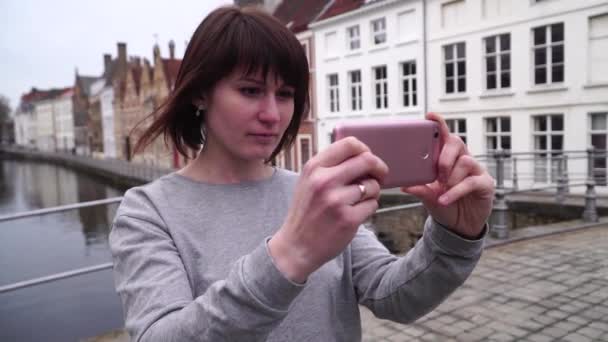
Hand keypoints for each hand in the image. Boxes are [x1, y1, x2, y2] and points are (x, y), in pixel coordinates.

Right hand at [269, 137, 388, 282]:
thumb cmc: (306, 212)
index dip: (366, 150)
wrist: (296, 246)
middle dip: (379, 168)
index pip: (349, 144)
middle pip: (367, 161)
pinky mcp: (348, 219)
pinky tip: (355, 213)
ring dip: (372, 192)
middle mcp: (324, 181)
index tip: (368, 159)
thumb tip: (362, 155)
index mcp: (314, 168)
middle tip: (379, 176)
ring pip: (373, 185)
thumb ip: (330, 166)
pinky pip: (373, 205)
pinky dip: (368, 208)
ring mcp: (336, 201)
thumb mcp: (308, 181)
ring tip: (358, 200)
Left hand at [402, 113, 494, 238]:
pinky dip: (455, 191)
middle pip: (457, 142)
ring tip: (442, 189)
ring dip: (451, 176)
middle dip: (445, 156)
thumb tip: (405, 186)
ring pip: (466, 161)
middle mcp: (463, 159)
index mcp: (448, 158)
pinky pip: (471, 182)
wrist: (458, 226)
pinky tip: (444, 199)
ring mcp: (476, 171)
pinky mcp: (485, 184)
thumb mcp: (428, 197)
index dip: (439, 125)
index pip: (444, 137)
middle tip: (437, 174)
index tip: (430, 116)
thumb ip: (420, 189)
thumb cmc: (443, 205)